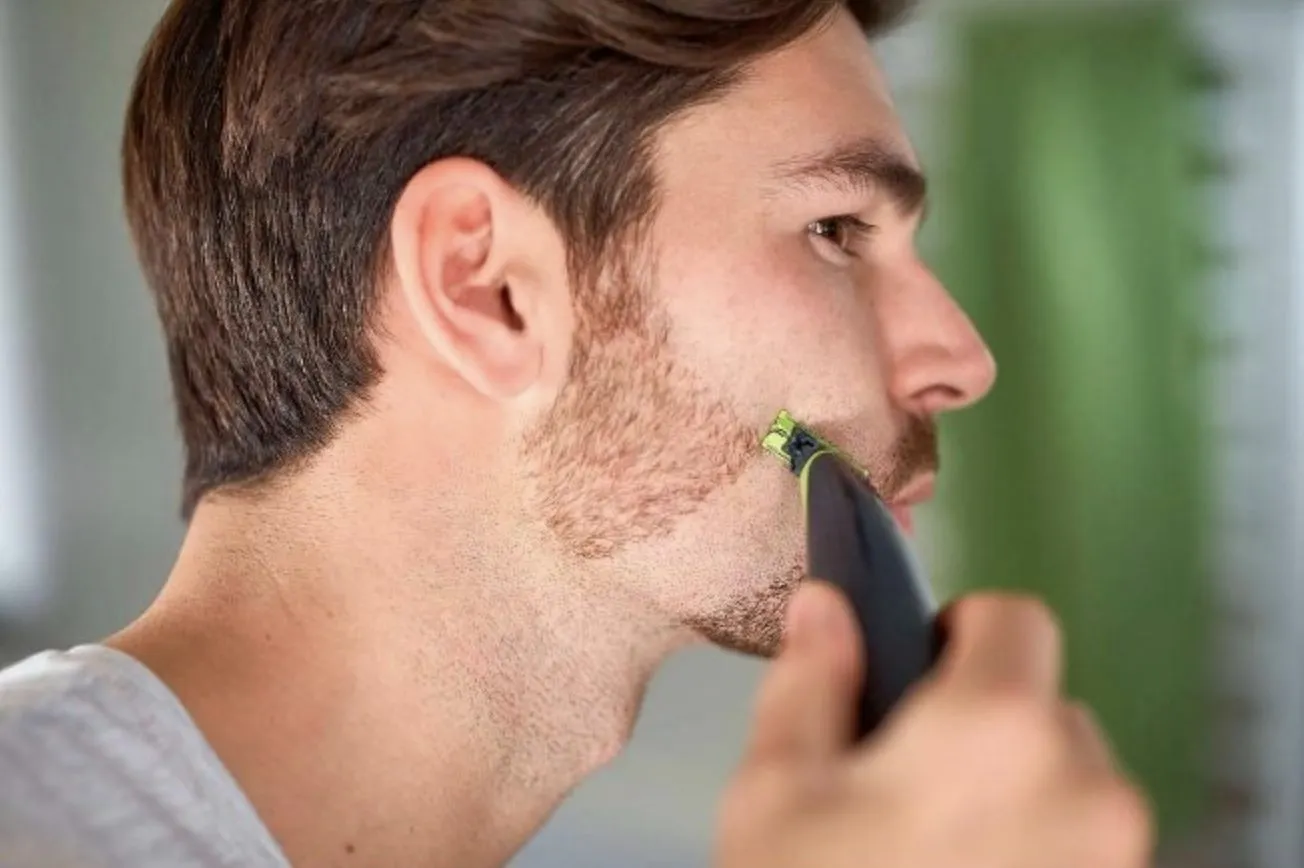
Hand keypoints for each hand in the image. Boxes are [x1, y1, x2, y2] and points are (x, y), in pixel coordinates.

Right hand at [714, 583, 1152, 867]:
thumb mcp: (774, 794)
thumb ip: (808, 681)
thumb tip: (823, 608)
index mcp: (996, 729)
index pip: (1016, 618)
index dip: (958, 632)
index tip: (919, 673)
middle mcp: (1085, 791)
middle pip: (1045, 708)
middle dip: (982, 728)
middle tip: (904, 790)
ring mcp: (1114, 864)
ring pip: (1070, 787)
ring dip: (1014, 798)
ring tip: (931, 857)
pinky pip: (1083, 851)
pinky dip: (1035, 854)